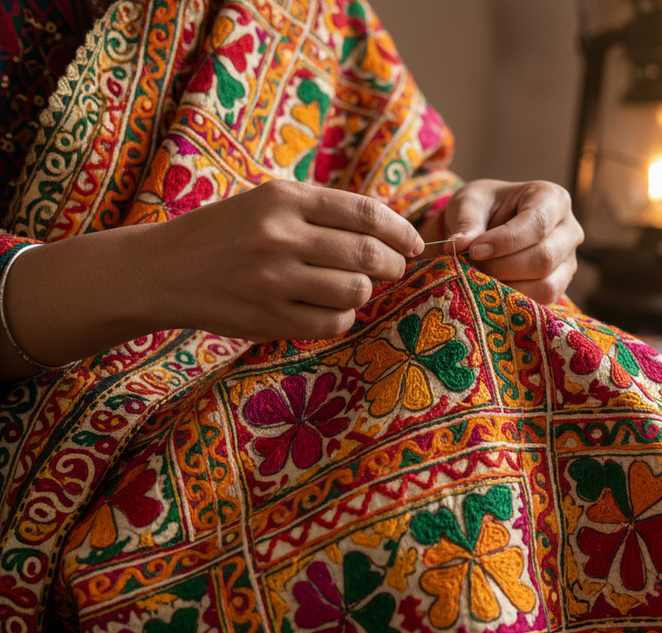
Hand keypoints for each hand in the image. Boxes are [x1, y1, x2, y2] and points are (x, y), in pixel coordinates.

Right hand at [146, 180, 424, 341]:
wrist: (164, 269)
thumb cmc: (229, 233)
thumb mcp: (269, 202)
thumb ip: (325, 212)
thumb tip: (393, 232)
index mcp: (284, 198)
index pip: (366, 213)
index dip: (401, 231)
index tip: (415, 243)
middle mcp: (279, 236)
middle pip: (369, 255)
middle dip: (394, 265)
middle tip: (394, 269)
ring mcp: (272, 280)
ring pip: (356, 290)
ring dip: (364, 291)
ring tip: (353, 287)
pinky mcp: (268, 318)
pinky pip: (332, 323)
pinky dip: (342, 318)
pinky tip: (330, 309)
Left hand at [436, 179, 582, 304]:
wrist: (489, 224)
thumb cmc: (484, 208)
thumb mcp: (469, 203)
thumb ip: (466, 222)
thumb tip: (458, 246)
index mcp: (552, 199)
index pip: (537, 224)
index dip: (505, 242)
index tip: (474, 250)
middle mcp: (569, 230)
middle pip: (544, 258)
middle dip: (502, 267)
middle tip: (471, 267)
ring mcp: (568, 260)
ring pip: (546, 285)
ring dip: (507, 287)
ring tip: (480, 278)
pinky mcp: (560, 284)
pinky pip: (542, 300)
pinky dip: (514, 300)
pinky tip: (492, 289)